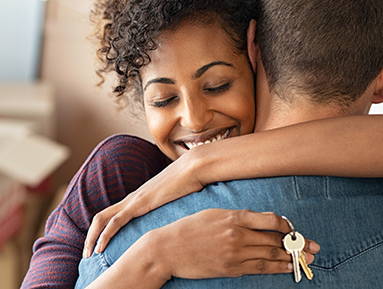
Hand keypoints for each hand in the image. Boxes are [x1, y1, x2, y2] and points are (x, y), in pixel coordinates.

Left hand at [84, 157, 203, 257]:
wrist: (193, 168)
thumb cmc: (188, 184)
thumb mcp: (175, 201)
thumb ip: (169, 209)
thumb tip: (175, 219)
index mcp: (137, 199)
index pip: (111, 215)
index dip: (100, 231)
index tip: (97, 246)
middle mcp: (130, 199)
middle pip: (100, 217)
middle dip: (90, 236)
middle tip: (86, 254)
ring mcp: (133, 201)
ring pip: (102, 219)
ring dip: (92, 238)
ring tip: (88, 254)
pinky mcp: (139, 204)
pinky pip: (116, 221)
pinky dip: (105, 235)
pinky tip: (100, 247)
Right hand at [142, 209, 320, 279]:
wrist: (167, 249)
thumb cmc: (187, 229)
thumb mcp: (212, 214)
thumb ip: (236, 217)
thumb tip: (259, 222)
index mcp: (233, 217)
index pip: (271, 220)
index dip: (287, 226)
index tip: (293, 229)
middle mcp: (237, 234)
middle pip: (276, 240)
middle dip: (297, 244)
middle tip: (314, 247)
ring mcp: (235, 253)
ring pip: (271, 255)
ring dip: (292, 257)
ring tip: (306, 258)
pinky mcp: (231, 268)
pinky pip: (260, 268)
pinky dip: (277, 268)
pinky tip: (287, 267)